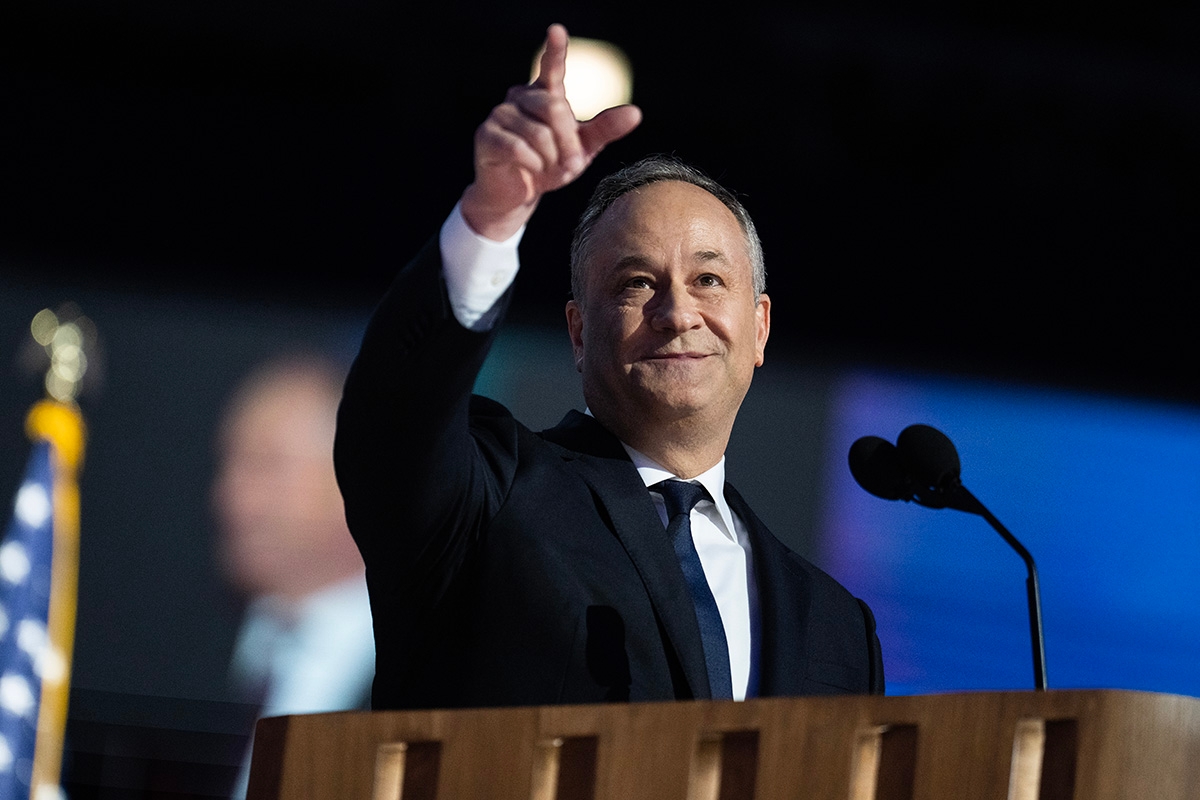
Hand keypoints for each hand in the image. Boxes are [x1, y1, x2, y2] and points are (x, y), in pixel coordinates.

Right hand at [460, 23, 641, 240]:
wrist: (519, 195)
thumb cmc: (551, 166)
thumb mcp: (583, 149)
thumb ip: (605, 129)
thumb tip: (636, 113)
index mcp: (545, 94)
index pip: (552, 67)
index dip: (555, 49)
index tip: (557, 30)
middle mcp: (520, 97)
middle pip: (555, 110)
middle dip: (568, 143)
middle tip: (572, 167)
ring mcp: (500, 114)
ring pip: (538, 133)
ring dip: (551, 159)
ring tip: (548, 170)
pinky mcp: (486, 135)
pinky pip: (518, 148)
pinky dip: (532, 165)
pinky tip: (530, 171)